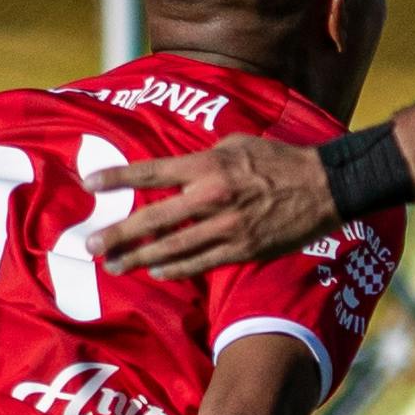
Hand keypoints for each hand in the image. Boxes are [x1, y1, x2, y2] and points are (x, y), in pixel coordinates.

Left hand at [90, 134, 335, 276]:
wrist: (325, 187)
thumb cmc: (279, 160)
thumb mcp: (238, 143)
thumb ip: (205, 157)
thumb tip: (181, 167)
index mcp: (208, 165)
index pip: (152, 172)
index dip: (118, 178)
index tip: (90, 184)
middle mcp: (212, 197)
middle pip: (154, 219)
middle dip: (119, 234)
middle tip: (91, 246)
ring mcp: (227, 227)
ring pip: (173, 248)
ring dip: (139, 259)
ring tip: (115, 267)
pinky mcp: (242, 250)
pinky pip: (201, 263)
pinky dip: (175, 268)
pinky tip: (157, 271)